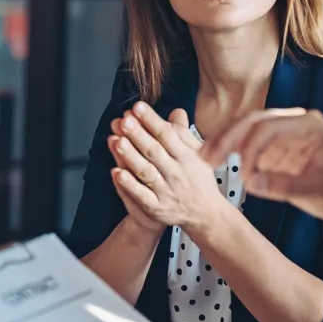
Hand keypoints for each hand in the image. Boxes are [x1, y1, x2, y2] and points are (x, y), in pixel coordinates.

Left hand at [108, 104, 231, 236]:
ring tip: (117, 141)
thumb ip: (184, 133)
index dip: (152, 120)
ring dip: (131, 157)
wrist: (206, 214)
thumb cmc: (198, 179)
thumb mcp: (198, 154)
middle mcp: (176, 173)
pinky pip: (142, 196)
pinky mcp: (157, 207)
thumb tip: (176, 111)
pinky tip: (116, 172)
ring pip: (146, 172)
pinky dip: (129, 185)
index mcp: (187, 157)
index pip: (167, 135)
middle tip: (124, 120)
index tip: (138, 107)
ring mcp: (166, 191)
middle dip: (139, 135)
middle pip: (154, 151)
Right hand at [197, 108, 322, 224]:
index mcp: (308, 125)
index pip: (270, 126)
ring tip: (203, 157)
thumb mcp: (314, 191)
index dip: (251, 148)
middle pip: (253, 121)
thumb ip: (283, 186)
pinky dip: (228, 148)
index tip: (243, 174)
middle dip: (228, 138)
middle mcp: (293, 121)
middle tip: (207, 158)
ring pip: (244, 127)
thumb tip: (250, 183)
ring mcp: (280, 130)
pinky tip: (211, 158)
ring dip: (222, 141)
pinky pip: (244, 140)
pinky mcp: (271, 143)